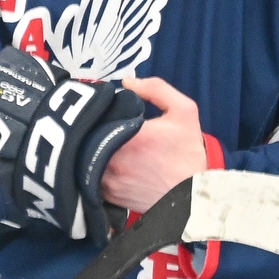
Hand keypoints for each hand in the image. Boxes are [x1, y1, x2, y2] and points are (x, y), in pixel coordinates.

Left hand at [100, 74, 207, 213]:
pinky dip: (93, 167)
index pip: (98, 115)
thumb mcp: (184, 111)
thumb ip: (156, 89)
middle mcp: (113, 159)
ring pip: (85, 155)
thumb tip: (126, 82)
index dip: (99, 109)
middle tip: (103, 124)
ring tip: (101, 141)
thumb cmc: (188, 154)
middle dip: (92, 127)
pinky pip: (89, 176)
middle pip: (87, 135)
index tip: (107, 109)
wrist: (193, 196)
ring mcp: (108, 180)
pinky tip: (104, 161)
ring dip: (89, 147)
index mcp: (130, 136)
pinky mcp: (107, 195)